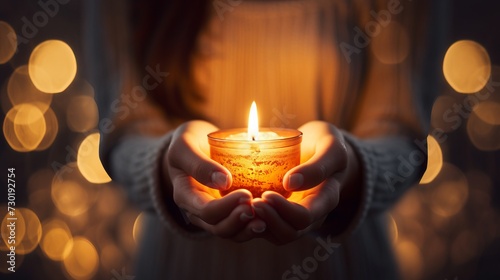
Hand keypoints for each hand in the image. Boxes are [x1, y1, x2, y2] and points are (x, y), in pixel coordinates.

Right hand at [163, 120, 265, 240]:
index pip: (206, 211)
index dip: (226, 207)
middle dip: (239, 221)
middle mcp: (198, 211)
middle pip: (219, 227)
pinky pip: (240, 226)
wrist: (195, 143)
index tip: (246, 194)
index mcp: (185, 196)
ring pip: (231, 232)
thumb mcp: (184, 146)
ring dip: (248, 229)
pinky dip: (253, 225)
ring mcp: (214, 215)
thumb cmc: (189, 141)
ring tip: (266, 221)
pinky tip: (269, 218)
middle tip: (257, 208)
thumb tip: (224, 182)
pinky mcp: (229, 212)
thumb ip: (199, 164)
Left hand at [251, 121, 357, 244]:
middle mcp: (312, 215)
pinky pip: (266, 227)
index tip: (266, 194)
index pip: (304, 217)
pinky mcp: (280, 213)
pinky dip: (252, 222)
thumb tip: (290, 183)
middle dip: (268, 220)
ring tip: (242, 206)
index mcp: (326, 200)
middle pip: (289, 232)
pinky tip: (239, 207)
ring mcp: (295, 216)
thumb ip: (317, 166)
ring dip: (258, 224)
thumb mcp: (331, 147)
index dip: (283, 210)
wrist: (319, 146)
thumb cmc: (325, 142)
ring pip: (276, 235)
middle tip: (251, 202)